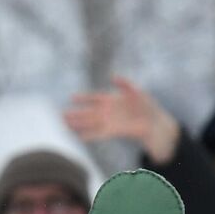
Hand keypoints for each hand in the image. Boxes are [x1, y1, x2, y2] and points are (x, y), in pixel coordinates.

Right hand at [65, 76, 181, 165]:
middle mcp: (106, 111)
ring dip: (77, 124)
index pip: (93, 97)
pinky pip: (97, 134)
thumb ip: (124, 83)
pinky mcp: (111, 131)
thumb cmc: (146, 105)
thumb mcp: (136, 90)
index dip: (83, 98)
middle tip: (61, 115)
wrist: (152, 121)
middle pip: (87, 112)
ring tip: (64, 125)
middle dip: (75, 114)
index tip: (72, 98)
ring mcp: (107, 122)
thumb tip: (112, 76)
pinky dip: (87, 135)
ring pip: (88, 123)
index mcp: (110, 100)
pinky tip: (78, 137)